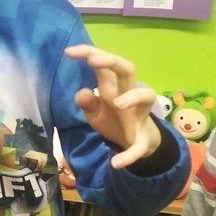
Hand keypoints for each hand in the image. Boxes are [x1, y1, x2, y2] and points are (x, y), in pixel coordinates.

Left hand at [65, 44, 161, 168]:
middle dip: (112, 61)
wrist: (136, 144)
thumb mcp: (95, 113)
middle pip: (127, 69)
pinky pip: (140, 146)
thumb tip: (80, 92)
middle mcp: (129, 94)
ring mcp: (140, 114)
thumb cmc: (114, 119)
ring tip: (117, 104)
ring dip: (133, 97)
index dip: (89, 53)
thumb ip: (87, 103)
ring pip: (146, 95)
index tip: (69, 52)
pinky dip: (130, 155)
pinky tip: (116, 163)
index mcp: (113, 87)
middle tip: (93, 61)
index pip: (104, 64)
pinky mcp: (143, 140)